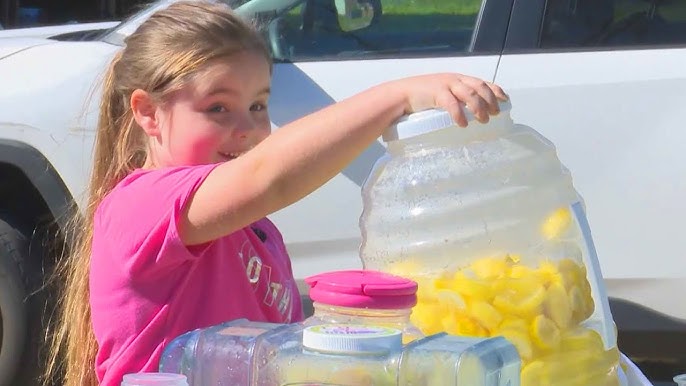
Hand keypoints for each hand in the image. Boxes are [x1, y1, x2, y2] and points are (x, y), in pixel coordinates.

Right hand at [393, 73, 507, 126]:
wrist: (401, 95)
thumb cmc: (422, 98)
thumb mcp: (443, 95)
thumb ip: (457, 100)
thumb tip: (472, 114)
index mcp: (458, 79)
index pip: (482, 82)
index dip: (496, 90)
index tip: (505, 100)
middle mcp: (455, 79)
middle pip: (479, 87)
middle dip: (490, 100)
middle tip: (495, 114)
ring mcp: (446, 84)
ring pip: (469, 94)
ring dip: (479, 108)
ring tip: (483, 121)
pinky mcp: (436, 93)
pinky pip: (452, 104)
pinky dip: (459, 114)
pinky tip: (463, 124)